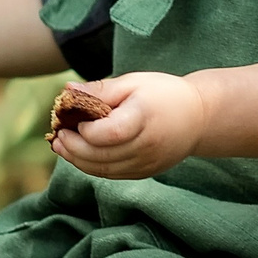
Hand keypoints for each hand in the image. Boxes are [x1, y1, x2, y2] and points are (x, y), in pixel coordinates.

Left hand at [48, 70, 208, 179]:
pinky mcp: (146, 172)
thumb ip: (100, 90)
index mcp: (144, 117)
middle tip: (57, 136)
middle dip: (74, 148)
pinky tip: (79, 155)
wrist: (200, 118)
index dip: (86, 130)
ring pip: (104, 170)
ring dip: (78, 160)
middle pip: (102, 155)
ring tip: (61, 146)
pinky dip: (92, 166)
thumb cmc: (164, 94)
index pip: (109, 133)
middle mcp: (147, 145)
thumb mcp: (133, 82)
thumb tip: (66, 92)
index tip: (74, 120)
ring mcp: (147, 163)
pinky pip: (113, 174)